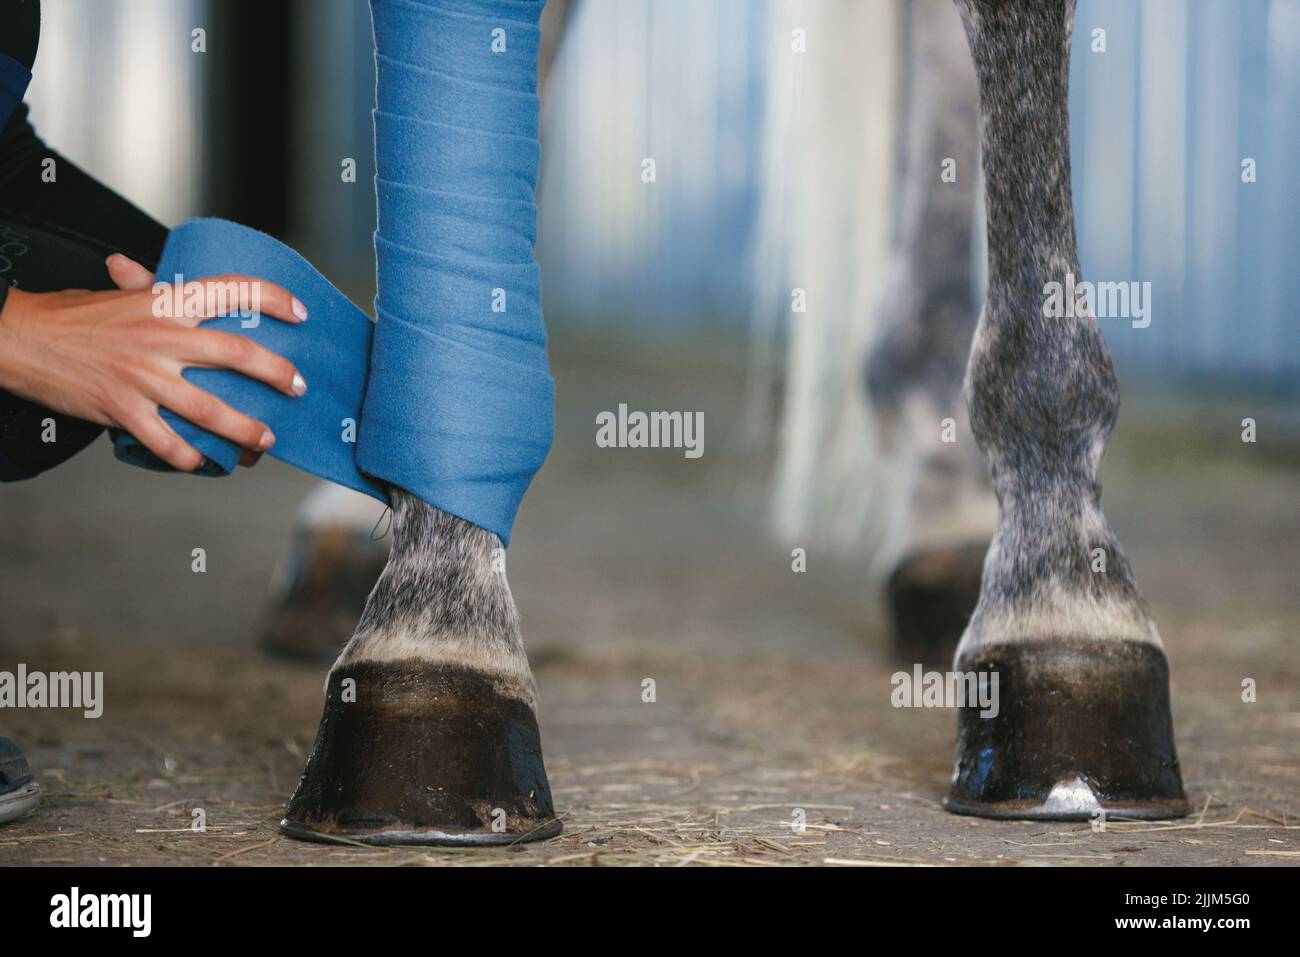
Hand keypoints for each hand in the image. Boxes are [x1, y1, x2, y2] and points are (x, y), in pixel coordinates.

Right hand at [0, 253, 308, 470]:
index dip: (272, 298)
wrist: (15, 338)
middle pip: (236, 355)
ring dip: (246, 429)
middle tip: (298, 386)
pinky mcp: (123, 410)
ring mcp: (143, 376)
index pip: (231, 290)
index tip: (300, 312)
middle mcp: (160, 337)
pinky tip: (204, 462)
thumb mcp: (118, 295)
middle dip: (276, 374)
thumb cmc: (72, 316)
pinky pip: (168, 442)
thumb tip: (149, 269)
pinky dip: (190, 457)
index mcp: (165, 302)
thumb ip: (148, 288)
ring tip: (267, 439)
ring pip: (211, 409)